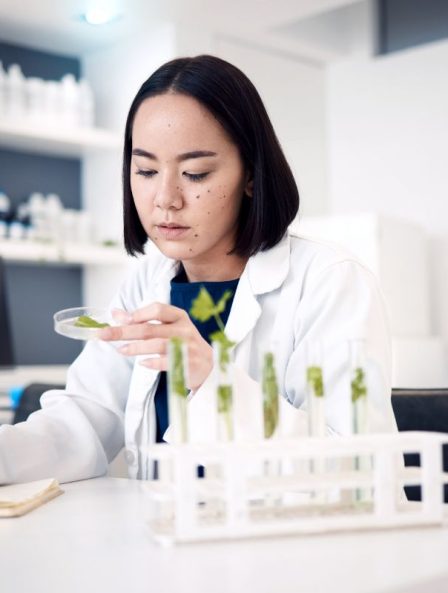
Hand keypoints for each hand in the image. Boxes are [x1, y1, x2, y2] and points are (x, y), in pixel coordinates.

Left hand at [99, 303, 213, 391]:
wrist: (210, 365)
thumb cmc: (183, 343)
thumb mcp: (167, 327)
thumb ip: (143, 321)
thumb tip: (115, 313)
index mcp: (179, 316)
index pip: (158, 309)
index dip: (138, 313)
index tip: (120, 319)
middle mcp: (184, 330)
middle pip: (150, 329)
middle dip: (124, 331)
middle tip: (103, 334)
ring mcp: (188, 347)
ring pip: (158, 345)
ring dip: (136, 348)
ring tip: (120, 350)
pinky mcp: (189, 364)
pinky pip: (167, 363)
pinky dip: (152, 362)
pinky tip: (142, 363)